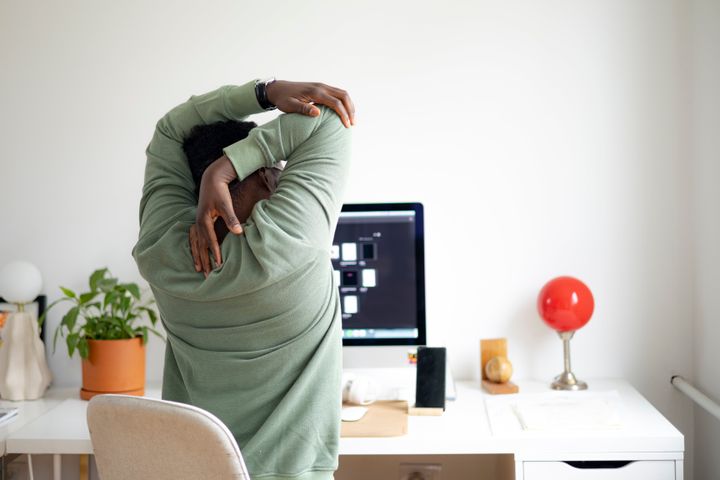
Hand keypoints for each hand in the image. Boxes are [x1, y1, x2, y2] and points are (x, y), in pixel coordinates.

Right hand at [193, 156, 241, 276]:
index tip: (219, 264)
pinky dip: (195, 249)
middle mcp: (198, 223)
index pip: (210, 240)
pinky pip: (195, 240)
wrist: (211, 180)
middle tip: (208, 276)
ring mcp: (197, 223)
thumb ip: (231, 218)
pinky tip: (196, 257)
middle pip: (201, 245)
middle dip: (205, 260)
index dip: (215, 253)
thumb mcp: (226, 204)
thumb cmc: (220, 192)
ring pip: (196, 244)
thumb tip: (238, 232)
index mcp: (204, 219)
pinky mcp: (198, 222)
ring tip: (199, 270)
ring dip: (198, 257)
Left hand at [266, 80, 354, 127]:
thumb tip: (317, 113)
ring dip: (349, 105)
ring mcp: (322, 86)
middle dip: (350, 110)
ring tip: (352, 119)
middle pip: (343, 96)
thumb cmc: (283, 99)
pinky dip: (344, 102)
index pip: (335, 103)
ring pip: (342, 93)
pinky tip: (344, 112)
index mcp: (315, 92)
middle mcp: (321, 87)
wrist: (278, 88)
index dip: (343, 114)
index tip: (347, 126)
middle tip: (353, 123)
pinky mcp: (321, 88)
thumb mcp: (289, 106)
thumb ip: (303, 109)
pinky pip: (337, 93)